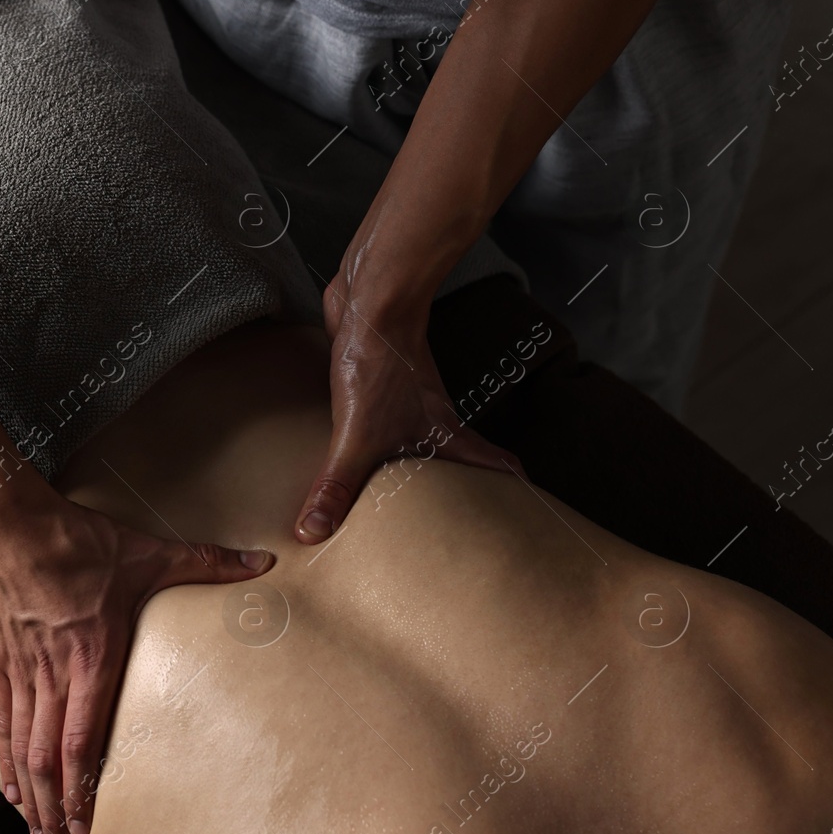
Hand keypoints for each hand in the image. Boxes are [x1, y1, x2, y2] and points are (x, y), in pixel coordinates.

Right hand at [0, 480, 273, 833]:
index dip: (81, 787)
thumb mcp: (146, 551)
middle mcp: (53, 671)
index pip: (83, 737)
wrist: (6, 519)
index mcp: (93, 654)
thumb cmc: (76, 538)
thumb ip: (206, 561)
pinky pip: (1, 718)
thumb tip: (264, 563)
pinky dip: (5, 757)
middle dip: (55, 809)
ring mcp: (22, 668)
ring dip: (30, 795)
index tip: (85, 825)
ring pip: (23, 745)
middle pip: (49, 756)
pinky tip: (11, 789)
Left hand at [293, 270, 521, 542]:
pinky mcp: (377, 389)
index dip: (514, 497)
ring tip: (395, 507)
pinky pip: (382, 427)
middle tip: (452, 532)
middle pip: (462, 465)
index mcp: (446, 437)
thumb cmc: (379, 361)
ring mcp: (406, 405)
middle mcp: (433, 423)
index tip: (519, 526)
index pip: (499, 470)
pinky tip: (350, 461)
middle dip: (461, 497)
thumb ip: (336, 486)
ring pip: (421, 446)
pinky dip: (375, 447)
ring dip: (413, 472)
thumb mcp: (356, 436)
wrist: (368, 300)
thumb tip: (313, 533)